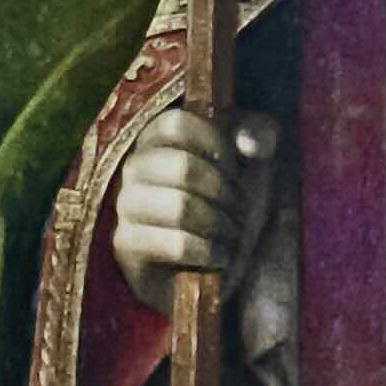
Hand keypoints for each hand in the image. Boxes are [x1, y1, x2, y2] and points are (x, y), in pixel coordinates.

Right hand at [111, 104, 278, 314]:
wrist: (225, 263)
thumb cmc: (235, 203)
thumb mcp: (257, 160)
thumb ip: (261, 133)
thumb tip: (247, 143)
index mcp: (159, 138)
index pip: (176, 123)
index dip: (215, 144)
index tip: (235, 168)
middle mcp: (134, 166)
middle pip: (180, 166)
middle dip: (223, 192)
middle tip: (238, 209)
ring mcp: (125, 205)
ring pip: (178, 206)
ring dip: (218, 223)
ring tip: (229, 233)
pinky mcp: (125, 244)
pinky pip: (174, 244)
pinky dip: (208, 252)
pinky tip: (218, 257)